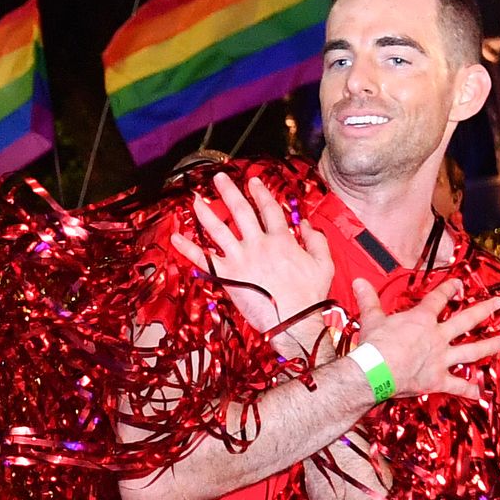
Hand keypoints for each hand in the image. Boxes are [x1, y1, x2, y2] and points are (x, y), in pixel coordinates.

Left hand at [171, 172, 333, 332]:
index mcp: (281, 240)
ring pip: (219, 229)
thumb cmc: (310, 297)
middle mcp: (259, 244)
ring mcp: (241, 259)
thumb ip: (316, 240)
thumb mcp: (324, 264)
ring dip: (206, 212)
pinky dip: (188, 248)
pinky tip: (175, 238)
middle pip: (241, 211)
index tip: (253, 181)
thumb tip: (306, 224)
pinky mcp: (228, 276)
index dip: (261, 193)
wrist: (295, 321)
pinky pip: (204, 259)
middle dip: (229, 191)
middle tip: (219, 178)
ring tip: (196, 199)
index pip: (268, 209)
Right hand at [347, 276, 499, 401]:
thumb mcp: (372, 318)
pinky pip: (457, 386)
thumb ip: (369, 300)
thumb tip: (358, 281)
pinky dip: (468, 390)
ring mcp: (441, 359)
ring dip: (491, 345)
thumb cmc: (374, 345)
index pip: (439, 299)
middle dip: (485, 310)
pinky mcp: (437, 380)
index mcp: (422, 319)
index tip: (459, 283)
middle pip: (466, 320)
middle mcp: (437, 337)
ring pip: (472, 351)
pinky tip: (480, 394)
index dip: (450, 289)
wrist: (375, 372)